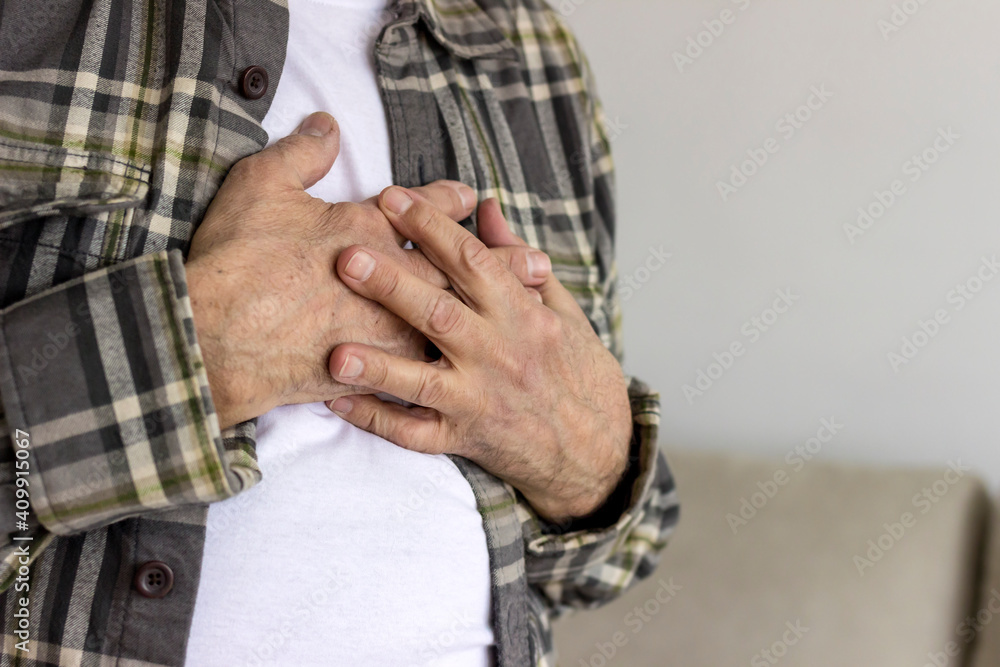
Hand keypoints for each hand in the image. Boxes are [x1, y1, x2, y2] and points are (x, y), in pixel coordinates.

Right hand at [186, 112, 549, 428]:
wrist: (213, 340)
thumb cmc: (237, 261)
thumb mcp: (260, 188)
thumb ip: (301, 155)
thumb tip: (327, 125)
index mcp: (369, 232)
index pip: (424, 212)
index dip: (447, 202)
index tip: (472, 195)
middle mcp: (392, 284)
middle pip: (459, 271)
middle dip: (501, 265)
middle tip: (539, 261)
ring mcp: (386, 331)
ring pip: (454, 323)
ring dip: (492, 317)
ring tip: (525, 314)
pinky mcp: (371, 372)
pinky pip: (419, 373)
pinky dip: (448, 370)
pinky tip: (472, 370)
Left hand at [326, 188, 632, 521]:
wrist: (598, 452)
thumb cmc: (579, 374)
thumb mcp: (563, 310)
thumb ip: (519, 258)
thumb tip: (486, 208)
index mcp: (525, 316)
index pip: (474, 262)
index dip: (432, 227)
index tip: (392, 198)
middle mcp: (500, 354)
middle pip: (440, 314)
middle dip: (392, 285)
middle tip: (347, 257)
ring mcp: (480, 400)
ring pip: (422, 381)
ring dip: (378, 365)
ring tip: (335, 353)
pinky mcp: (466, 439)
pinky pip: (415, 434)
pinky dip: (377, 420)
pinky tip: (338, 403)